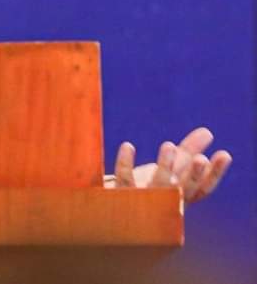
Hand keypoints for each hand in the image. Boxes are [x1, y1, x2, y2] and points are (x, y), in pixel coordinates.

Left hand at [113, 127, 231, 202]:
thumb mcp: (171, 171)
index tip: (225, 154)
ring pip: (157, 186)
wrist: (118, 211)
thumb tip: (207, 132)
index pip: (203, 188)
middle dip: (194, 175)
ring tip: (169, 145)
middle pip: (184, 190)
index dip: (215, 173)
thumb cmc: (150, 189)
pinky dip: (125, 163)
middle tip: (201, 159)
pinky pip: (124, 179)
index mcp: (181, 197)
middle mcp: (166, 202)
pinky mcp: (122, 195)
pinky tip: (128, 146)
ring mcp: (145, 201)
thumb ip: (187, 153)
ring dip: (165, 166)